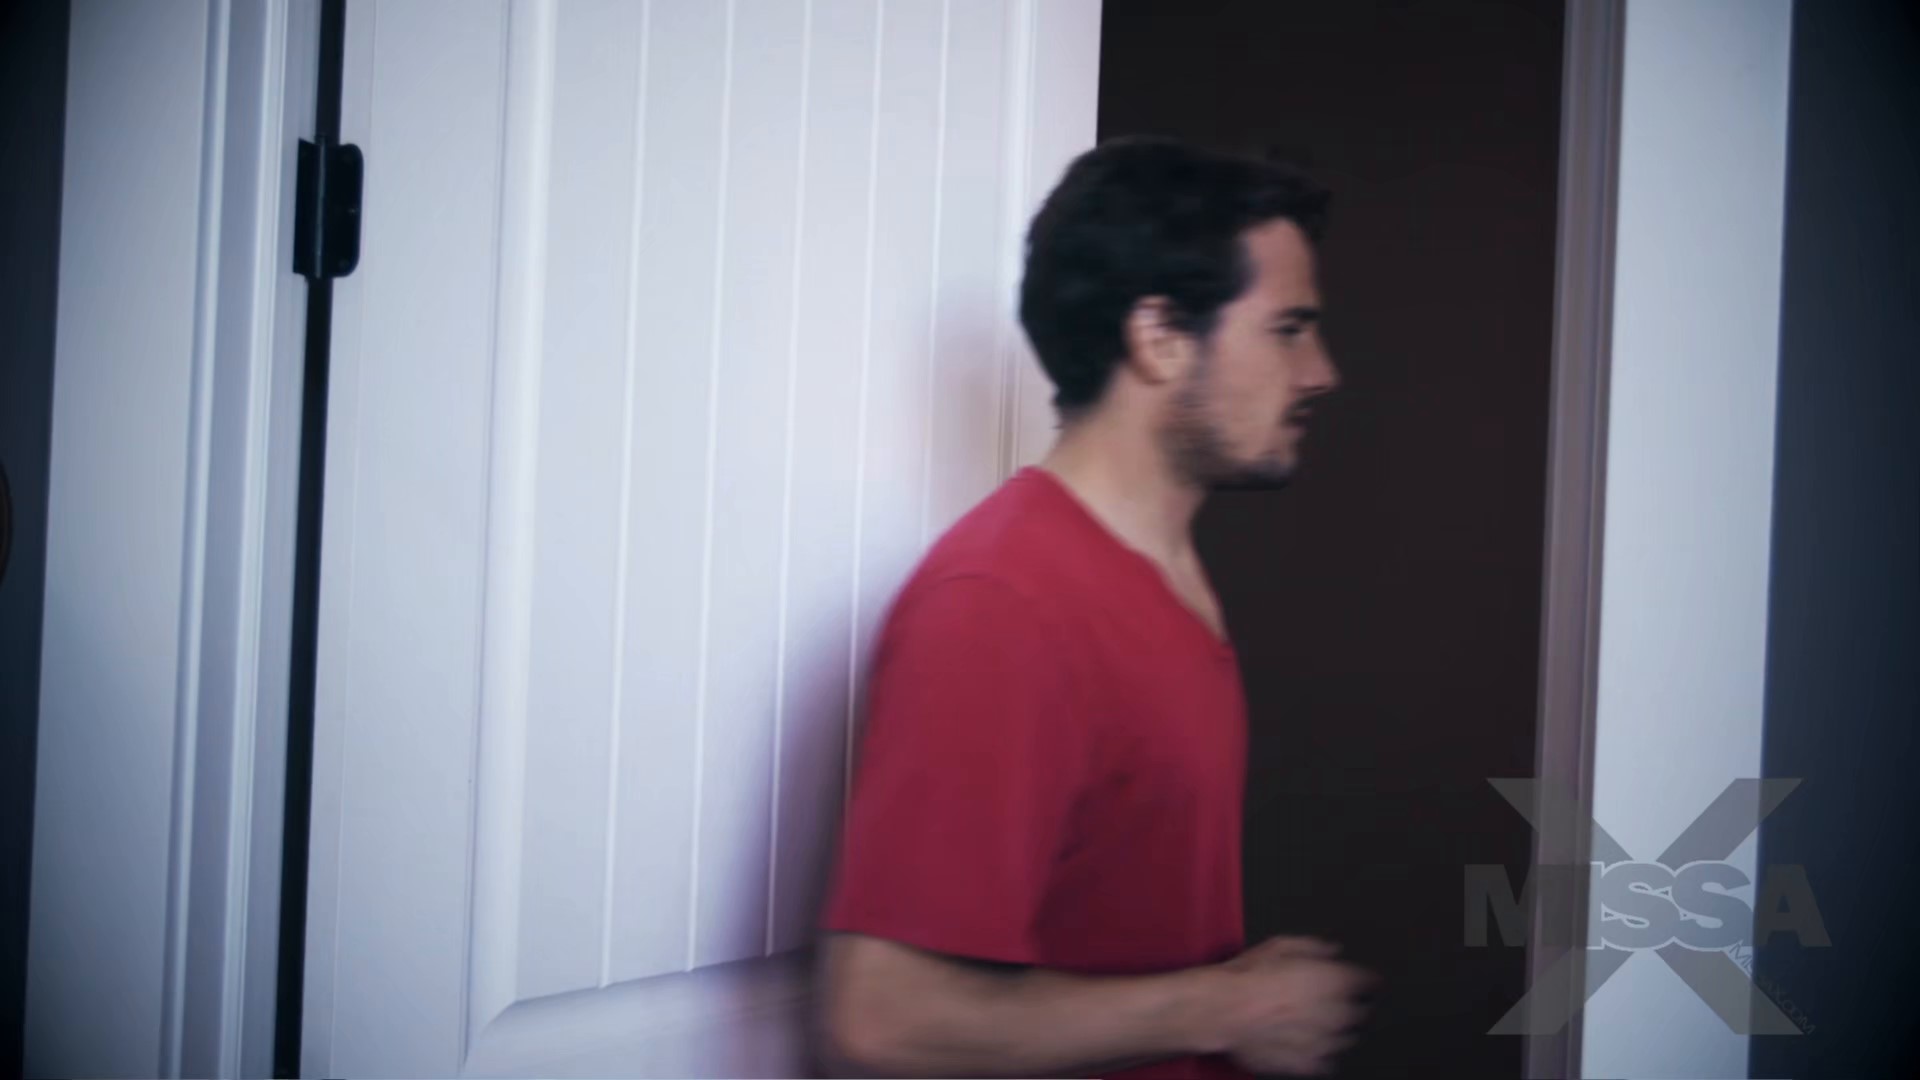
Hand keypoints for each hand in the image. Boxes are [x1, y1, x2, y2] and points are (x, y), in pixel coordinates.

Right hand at [1199, 936, 1373, 1075]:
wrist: (1224, 1010)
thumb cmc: (1249, 974)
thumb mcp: (1280, 945)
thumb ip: (1314, 947)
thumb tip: (1334, 951)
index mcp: (1334, 980)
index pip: (1369, 982)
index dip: (1366, 980)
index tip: (1364, 980)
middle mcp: (1337, 1013)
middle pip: (1363, 1013)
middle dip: (1356, 1007)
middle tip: (1343, 1002)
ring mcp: (1324, 1043)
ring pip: (1348, 1040)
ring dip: (1342, 1031)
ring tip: (1325, 1025)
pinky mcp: (1308, 1065)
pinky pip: (1328, 1063)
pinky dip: (1324, 1055)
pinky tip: (1313, 1046)